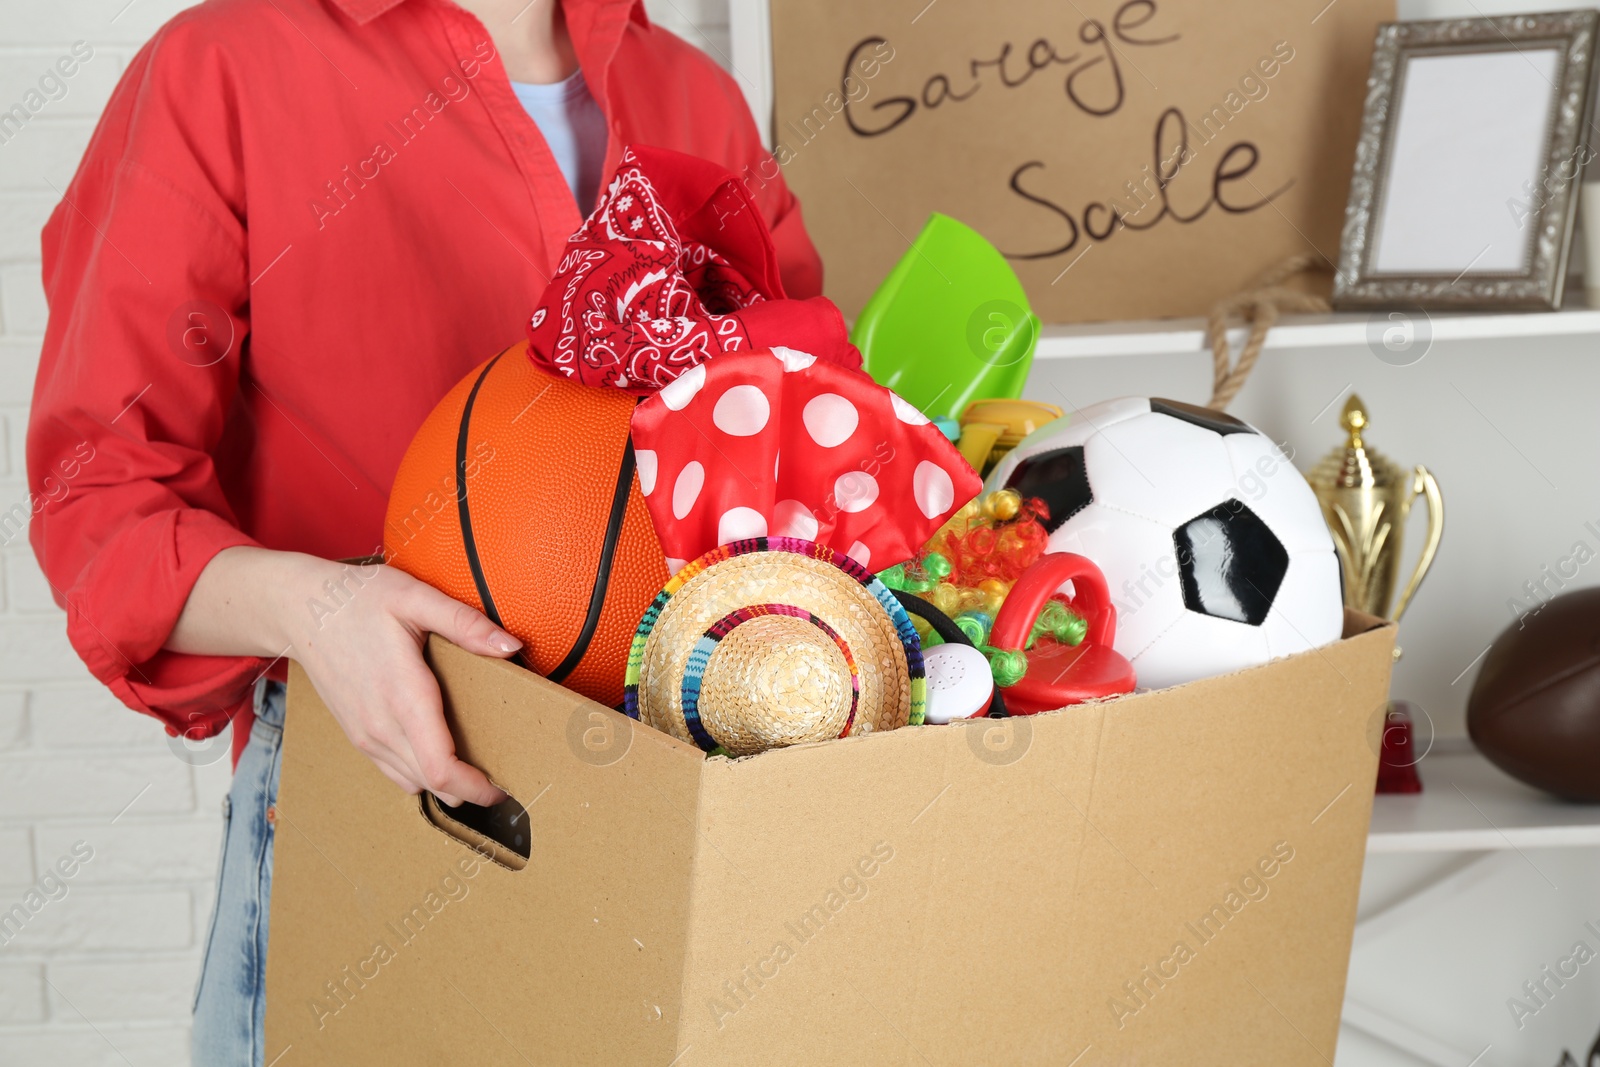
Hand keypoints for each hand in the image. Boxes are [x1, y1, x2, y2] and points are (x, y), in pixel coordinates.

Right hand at [169, 548, 520, 806]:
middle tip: (501, 775)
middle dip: (469, 789)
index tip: (501, 788)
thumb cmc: (359, 600)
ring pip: (412, 782)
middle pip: (432, 783)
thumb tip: (511, 646)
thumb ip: (465, 624)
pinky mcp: (356, 734)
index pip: (441, 768)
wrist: (301, 610)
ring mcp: (365, 735)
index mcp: (403, 697)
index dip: (475, 788)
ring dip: (445, 783)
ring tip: (476, 766)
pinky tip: (438, 754)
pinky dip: (421, 774)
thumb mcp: (415, 598)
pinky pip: (393, 771)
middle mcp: (381, 726)